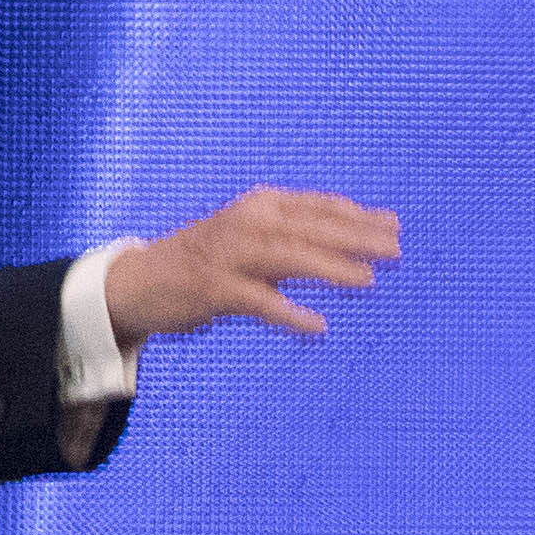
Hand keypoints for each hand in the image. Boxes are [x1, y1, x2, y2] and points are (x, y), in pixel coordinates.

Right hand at [100, 188, 399, 344]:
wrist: (138, 281)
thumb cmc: (209, 261)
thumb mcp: (256, 241)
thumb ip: (300, 240)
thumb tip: (359, 245)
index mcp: (259, 207)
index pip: (316, 207)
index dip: (356, 216)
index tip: (394, 226)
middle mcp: (246, 222)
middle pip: (309, 227)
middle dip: (355, 238)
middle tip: (396, 250)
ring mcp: (228, 254)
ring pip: (287, 256)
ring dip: (329, 267)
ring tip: (368, 281)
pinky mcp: (212, 288)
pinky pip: (257, 300)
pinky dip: (287, 312)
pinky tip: (318, 327)